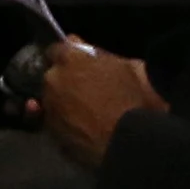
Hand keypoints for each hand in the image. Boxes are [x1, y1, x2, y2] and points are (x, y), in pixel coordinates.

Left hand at [25, 42, 166, 169]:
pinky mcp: (54, 137)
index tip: (78, 64)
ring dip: (65, 106)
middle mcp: (53, 82)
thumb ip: (98, 55)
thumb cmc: (138, 98)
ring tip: (89, 116)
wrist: (134, 143)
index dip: (69, 58)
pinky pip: (59, 126)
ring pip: (54, 104)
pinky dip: (68, 127)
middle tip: (89, 92)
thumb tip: (80, 45)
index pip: (57, 50)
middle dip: (66, 83)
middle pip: (53, 78)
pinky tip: (87, 132)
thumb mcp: (129, 66)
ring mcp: (51, 111)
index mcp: (70, 58)